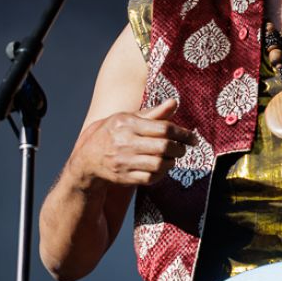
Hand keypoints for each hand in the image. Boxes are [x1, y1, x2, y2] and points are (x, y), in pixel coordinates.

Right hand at [67, 98, 195, 187]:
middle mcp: (125, 142)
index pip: (163, 128)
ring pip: (159, 164)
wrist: (88, 159)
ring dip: (171, 162)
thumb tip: (174, 102)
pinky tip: (162, 167)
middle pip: (164, 147)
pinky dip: (161, 174)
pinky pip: (151, 178)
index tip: (193, 138)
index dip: (183, 133)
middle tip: (183, 148)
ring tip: (172, 157)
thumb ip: (153, 113)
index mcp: (127, 124)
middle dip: (180, 148)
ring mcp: (124, 161)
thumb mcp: (128, 119)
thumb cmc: (113, 134)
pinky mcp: (124, 177)